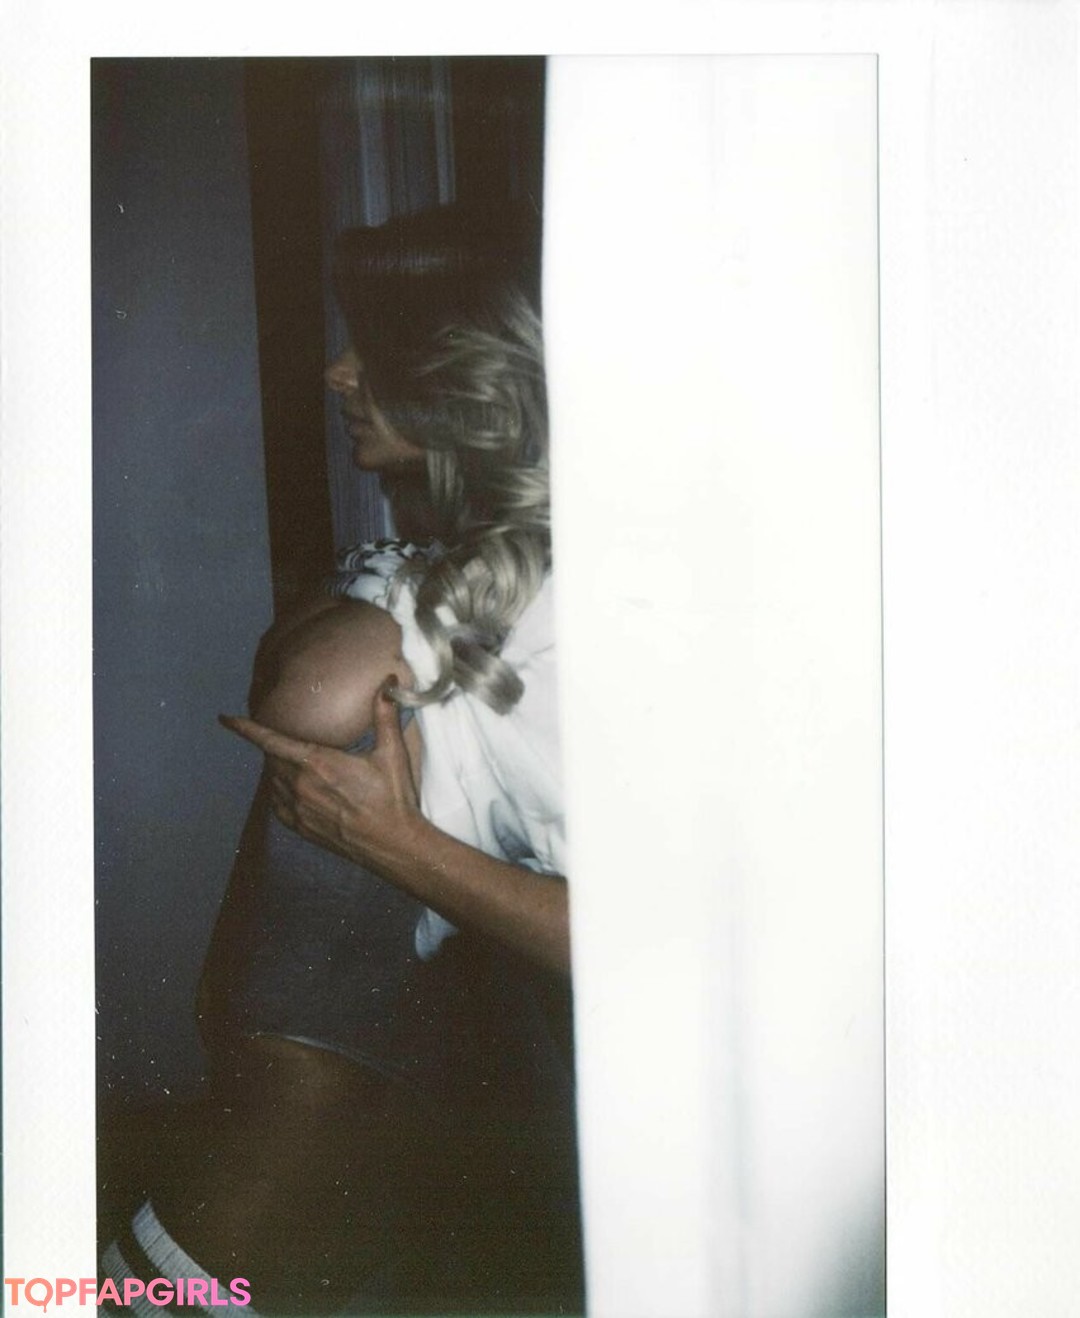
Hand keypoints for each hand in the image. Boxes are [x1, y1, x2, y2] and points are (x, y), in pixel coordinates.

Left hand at [220, 679, 422, 870]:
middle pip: (271, 758)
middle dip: (273, 745)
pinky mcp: (302, 828)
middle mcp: (301, 786)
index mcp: (318, 763)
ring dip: (276, 768)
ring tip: (293, 762)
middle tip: (285, 738)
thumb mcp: (393, 753)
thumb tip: (389, 681)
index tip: (226, 719)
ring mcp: (299, 809)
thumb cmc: (393, 798)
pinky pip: (277, 805)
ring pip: (272, 781)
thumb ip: (385, 714)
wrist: (393, 845)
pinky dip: (278, 792)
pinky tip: (291, 789)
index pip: (270, 741)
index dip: (245, 728)